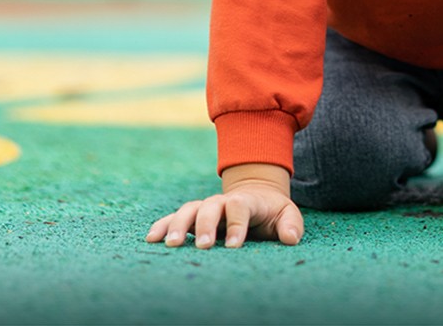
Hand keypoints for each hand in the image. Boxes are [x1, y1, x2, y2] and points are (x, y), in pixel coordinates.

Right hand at [146, 177, 303, 249]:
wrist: (255, 196)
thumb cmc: (271, 211)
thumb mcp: (286, 213)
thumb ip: (291, 224)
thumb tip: (291, 238)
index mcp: (246, 200)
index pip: (240, 207)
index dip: (237, 224)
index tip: (234, 245)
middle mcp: (222, 202)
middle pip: (211, 206)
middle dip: (206, 225)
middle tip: (204, 245)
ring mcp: (206, 208)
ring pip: (189, 210)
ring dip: (179, 225)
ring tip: (172, 245)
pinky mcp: (193, 217)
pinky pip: (174, 218)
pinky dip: (162, 225)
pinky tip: (151, 239)